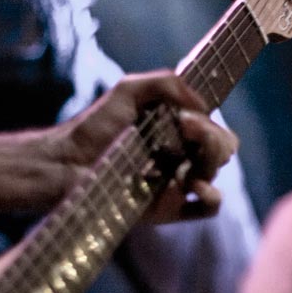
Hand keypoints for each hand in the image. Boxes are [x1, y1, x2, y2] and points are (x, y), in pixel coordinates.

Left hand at [63, 69, 237, 222]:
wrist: (68, 163)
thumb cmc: (95, 127)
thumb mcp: (129, 90)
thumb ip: (168, 84)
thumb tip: (203, 106)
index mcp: (176, 130)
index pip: (214, 127)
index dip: (209, 121)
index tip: (186, 117)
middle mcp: (181, 156)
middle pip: (223, 148)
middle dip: (211, 137)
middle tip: (184, 129)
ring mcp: (177, 183)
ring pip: (217, 171)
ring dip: (209, 158)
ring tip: (182, 157)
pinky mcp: (171, 208)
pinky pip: (209, 207)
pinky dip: (211, 195)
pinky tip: (194, 184)